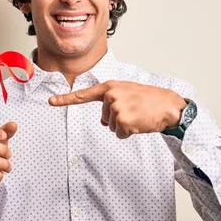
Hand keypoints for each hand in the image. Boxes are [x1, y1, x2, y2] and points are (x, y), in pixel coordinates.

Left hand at [49, 81, 185, 138]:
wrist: (169, 106)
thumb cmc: (150, 100)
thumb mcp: (128, 94)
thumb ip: (111, 103)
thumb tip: (103, 122)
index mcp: (110, 87)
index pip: (84, 94)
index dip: (65, 99)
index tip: (51, 101)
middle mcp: (110, 95)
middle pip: (103, 118)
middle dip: (118, 119)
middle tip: (134, 111)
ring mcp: (116, 107)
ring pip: (112, 127)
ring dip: (125, 126)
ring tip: (138, 115)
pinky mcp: (122, 120)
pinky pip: (120, 134)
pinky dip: (130, 133)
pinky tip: (140, 123)